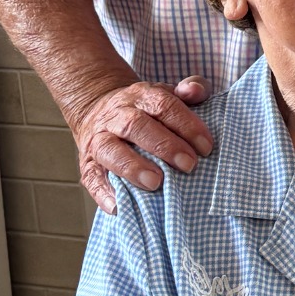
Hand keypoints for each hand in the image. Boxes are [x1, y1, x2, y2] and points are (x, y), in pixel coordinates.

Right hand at [70, 78, 213, 213]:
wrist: (101, 110)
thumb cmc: (148, 109)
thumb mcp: (169, 93)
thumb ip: (190, 89)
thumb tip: (194, 91)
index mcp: (141, 96)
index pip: (164, 105)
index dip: (186, 125)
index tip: (206, 147)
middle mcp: (117, 115)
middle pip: (136, 126)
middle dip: (163, 145)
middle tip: (188, 165)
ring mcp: (99, 139)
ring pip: (109, 150)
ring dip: (132, 167)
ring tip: (155, 183)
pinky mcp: (88, 164)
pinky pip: (91, 177)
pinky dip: (102, 193)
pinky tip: (117, 206)